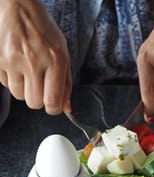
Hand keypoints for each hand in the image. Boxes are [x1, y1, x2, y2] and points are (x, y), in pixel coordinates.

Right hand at [0, 0, 71, 114]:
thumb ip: (66, 83)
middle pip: (34, 103)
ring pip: (19, 96)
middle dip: (38, 99)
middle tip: (40, 84)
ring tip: (27, 71)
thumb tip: (66, 107)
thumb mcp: (62, 52)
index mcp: (55, 59)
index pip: (52, 101)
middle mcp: (33, 60)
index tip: (53, 105)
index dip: (53, 108)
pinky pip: (5, 84)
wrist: (16, 6)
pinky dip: (12, 79)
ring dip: (24, 89)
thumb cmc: (42, 29)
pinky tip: (16, 64)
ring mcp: (12, 60)